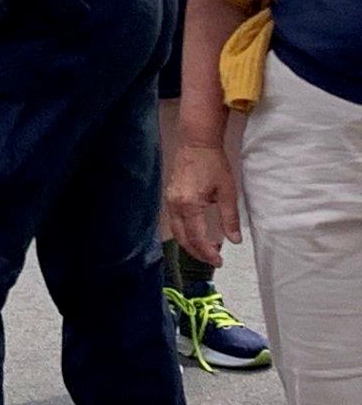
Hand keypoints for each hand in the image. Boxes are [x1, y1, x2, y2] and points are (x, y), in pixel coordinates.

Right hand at [165, 140, 240, 269]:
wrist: (196, 143)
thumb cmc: (213, 164)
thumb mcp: (227, 192)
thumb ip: (229, 218)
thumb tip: (234, 241)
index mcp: (189, 205)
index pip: (196, 237)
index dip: (208, 253)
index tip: (219, 261)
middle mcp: (175, 205)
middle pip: (182, 238)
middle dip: (197, 252)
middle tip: (213, 260)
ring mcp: (169, 200)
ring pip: (176, 230)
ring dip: (190, 243)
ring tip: (207, 249)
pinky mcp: (170, 196)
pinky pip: (174, 221)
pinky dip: (185, 232)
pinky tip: (197, 232)